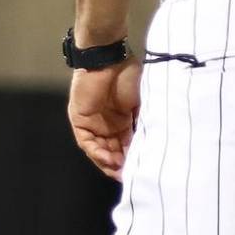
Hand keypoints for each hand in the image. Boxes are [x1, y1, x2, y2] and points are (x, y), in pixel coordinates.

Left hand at [68, 60, 142, 180]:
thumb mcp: (142, 101)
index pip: (128, 144)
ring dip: (110, 162)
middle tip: (132, 175)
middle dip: (123, 164)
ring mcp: (94, 124)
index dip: (135, 157)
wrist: (108, 58)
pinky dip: (98, 153)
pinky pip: (88, 143)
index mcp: (124, 120)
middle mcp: (108, 125)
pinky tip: (109, 159)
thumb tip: (154, 141)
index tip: (145, 168)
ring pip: (100, 151)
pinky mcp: (80, 121)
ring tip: (121, 171)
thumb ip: (144, 120)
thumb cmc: (129, 74)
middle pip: (114, 151)